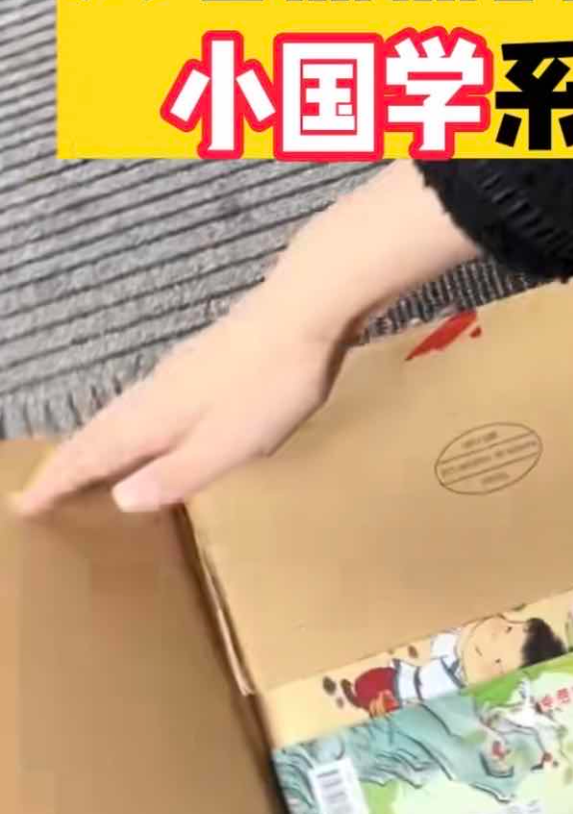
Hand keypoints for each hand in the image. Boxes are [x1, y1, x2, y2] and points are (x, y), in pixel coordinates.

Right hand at [10, 293, 345, 514]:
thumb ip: (177, 473)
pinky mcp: (199, 361)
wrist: (305, 309)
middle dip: (65, 463)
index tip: (24, 504)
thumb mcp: (230, 443)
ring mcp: (176, 372)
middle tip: (38, 490)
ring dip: (91, 443)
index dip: (58, 481)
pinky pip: (143, 401)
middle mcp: (154, 391)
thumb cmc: (271, 384)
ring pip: (118, 414)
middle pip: (97, 431)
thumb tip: (120, 499)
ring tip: (79, 466)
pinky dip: (124, 423)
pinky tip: (142, 427)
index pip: (93, 455)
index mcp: (155, 416)